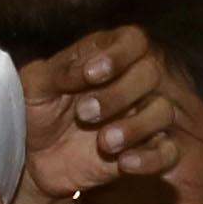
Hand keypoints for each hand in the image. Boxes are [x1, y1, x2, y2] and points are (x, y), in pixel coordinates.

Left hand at [13, 25, 184, 203]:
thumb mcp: (34, 86)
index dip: (118, 55)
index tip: (92, 75)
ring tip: (105, 142)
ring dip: (135, 126)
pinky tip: (124, 163)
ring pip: (162, 111)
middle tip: (85, 113)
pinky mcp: (145, 152)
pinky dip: (150, 158)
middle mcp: (131, 82)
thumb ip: (56, 70)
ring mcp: (142, 117)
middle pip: (150, 73)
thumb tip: (85, 70)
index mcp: (107, 57)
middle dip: (118, 94)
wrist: (34, 158)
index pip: (133, 40)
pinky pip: (168, 152)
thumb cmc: (37, 112)